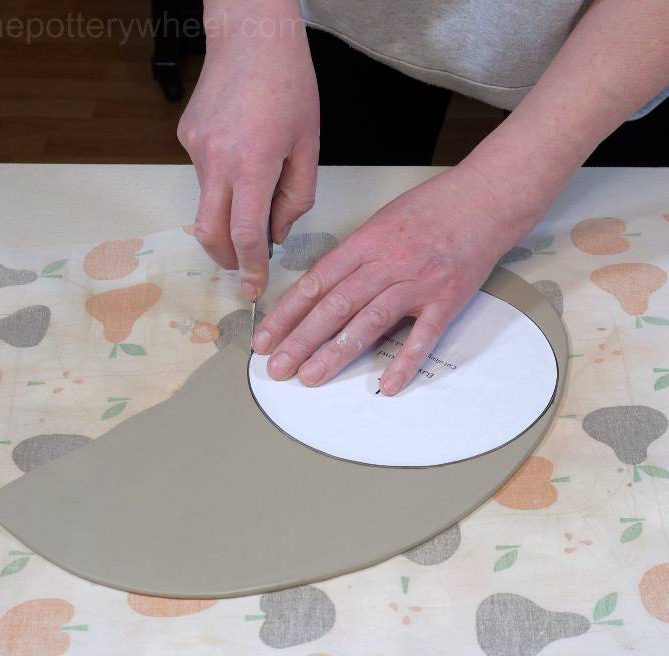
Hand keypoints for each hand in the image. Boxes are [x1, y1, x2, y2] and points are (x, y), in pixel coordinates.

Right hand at [178, 3, 318, 299]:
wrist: (250, 34)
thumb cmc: (289, 83)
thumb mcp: (308, 144)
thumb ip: (296, 197)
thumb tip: (277, 234)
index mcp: (253, 163)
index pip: (245, 233)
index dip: (251, 266)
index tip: (254, 287)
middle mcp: (216, 160)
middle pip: (209, 231)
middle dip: (226, 257)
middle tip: (244, 264)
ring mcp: (195, 148)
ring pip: (207, 203)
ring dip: (228, 213)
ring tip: (256, 188)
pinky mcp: (186, 137)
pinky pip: (203, 175)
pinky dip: (222, 183)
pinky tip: (241, 156)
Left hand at [252, 163, 537, 394]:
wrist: (485, 199)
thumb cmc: (432, 207)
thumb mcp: (381, 220)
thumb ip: (353, 256)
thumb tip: (322, 287)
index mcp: (365, 243)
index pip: (316, 283)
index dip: (287, 313)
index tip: (266, 337)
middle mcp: (386, 264)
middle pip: (335, 306)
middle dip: (300, 339)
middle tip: (277, 367)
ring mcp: (417, 283)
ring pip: (369, 321)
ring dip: (336, 352)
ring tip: (310, 376)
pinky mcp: (446, 300)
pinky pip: (423, 335)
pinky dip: (405, 361)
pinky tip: (386, 384)